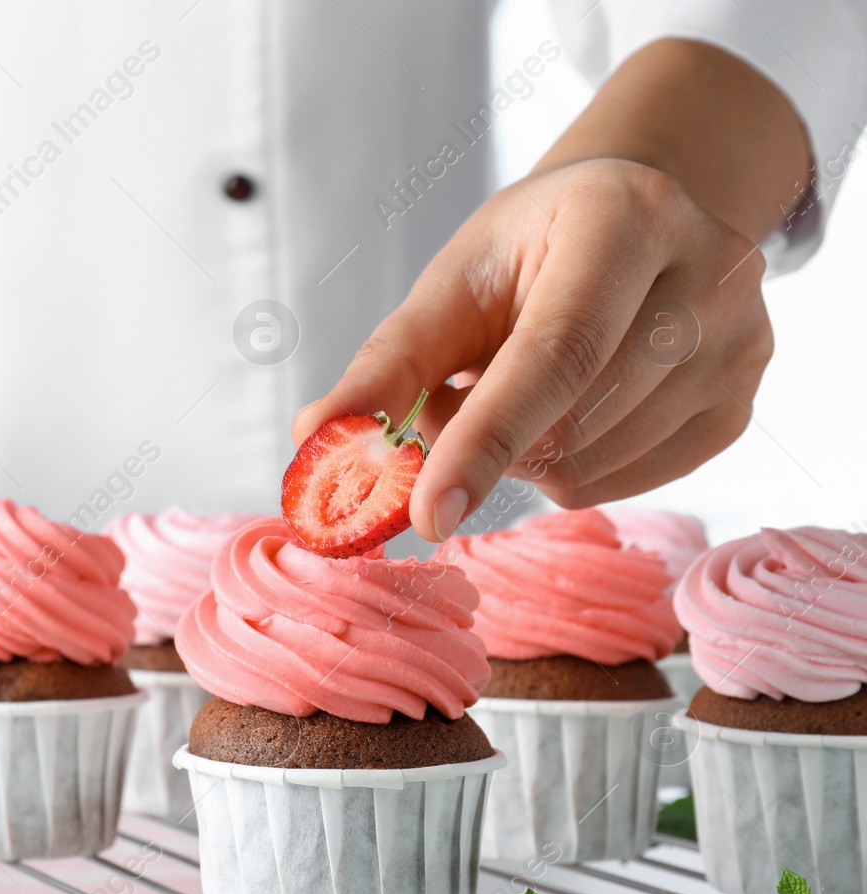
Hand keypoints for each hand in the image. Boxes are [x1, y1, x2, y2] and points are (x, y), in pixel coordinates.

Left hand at [294, 40, 809, 539]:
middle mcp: (707, 276)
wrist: (636, 217)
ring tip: (519, 386)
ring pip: (592, 466)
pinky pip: (621, 485)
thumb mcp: (452, 283)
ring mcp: (741, 345)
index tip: (426, 513)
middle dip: (483, 437)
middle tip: (454, 396)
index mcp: (625, 220)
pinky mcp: (741, 405)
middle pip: (572, 422)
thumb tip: (315, 441)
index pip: (556, 352)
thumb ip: (386, 364)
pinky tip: (567, 410)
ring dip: (522, 454)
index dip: (485, 439)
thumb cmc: (531, 251)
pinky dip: (566, 469)